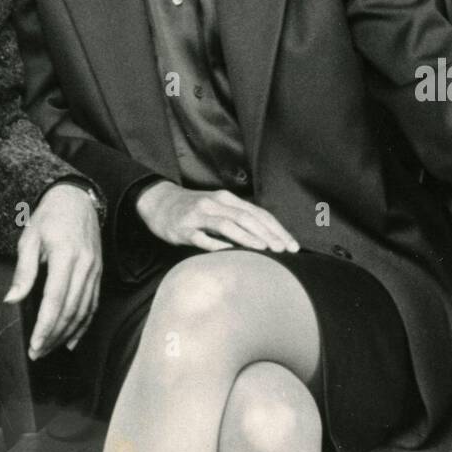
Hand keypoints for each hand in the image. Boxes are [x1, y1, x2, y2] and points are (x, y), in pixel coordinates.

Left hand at [4, 184, 101, 359]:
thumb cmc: (50, 217)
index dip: (46, 326)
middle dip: (54, 336)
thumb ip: (24, 270)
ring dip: (67, 334)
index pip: (56, 299)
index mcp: (66, 255)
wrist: (76, 199)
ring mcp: (95, 270)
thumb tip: (12, 300)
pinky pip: (93, 304)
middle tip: (38, 353)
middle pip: (71, 310)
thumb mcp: (30, 238)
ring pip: (84, 311)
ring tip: (50, 349)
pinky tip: (72, 340)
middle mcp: (85, 265)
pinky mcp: (98, 273)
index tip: (34, 344)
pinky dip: (84, 325)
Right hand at [136, 180, 299, 253]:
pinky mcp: (184, 229)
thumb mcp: (217, 208)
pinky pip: (202, 238)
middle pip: (247, 217)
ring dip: (248, 237)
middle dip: (268, 234)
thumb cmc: (194, 209)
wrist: (159, 202)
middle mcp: (215, 204)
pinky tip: (230, 253)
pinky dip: (217, 245)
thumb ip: (238, 219)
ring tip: (265, 249)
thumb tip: (267, 237)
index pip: (258, 213)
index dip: (277, 228)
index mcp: (226, 199)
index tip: (292, 245)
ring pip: (227, 225)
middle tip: (284, 249)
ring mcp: (199, 216)